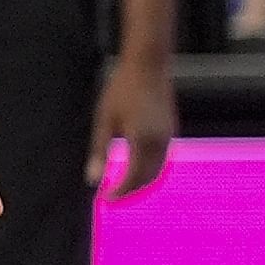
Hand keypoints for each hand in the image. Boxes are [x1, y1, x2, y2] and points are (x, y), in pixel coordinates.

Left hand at [87, 55, 174, 198]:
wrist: (148, 65)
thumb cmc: (121, 89)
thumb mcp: (104, 120)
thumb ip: (100, 151)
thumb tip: (93, 180)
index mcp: (143, 141)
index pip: (133, 178)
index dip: (120, 192)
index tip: (105, 199)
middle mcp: (161, 142)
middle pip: (148, 178)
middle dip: (131, 191)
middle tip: (112, 197)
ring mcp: (169, 136)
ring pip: (158, 170)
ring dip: (142, 182)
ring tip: (123, 187)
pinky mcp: (172, 129)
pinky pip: (163, 158)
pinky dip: (150, 169)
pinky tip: (136, 169)